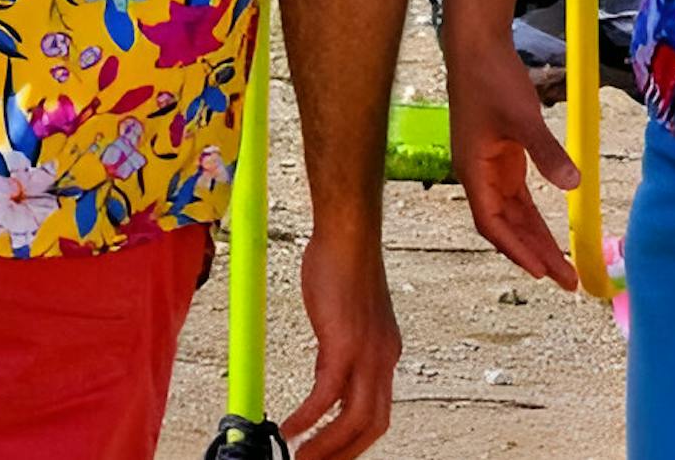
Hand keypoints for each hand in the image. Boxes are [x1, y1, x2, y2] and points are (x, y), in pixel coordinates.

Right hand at [286, 231, 399, 458]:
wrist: (347, 236)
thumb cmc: (343, 267)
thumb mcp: (345, 320)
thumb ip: (338, 352)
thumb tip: (323, 380)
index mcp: (385, 354)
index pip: (377, 412)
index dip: (355, 440)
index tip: (331, 453)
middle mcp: (383, 359)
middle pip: (373, 426)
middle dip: (344, 453)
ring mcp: (367, 353)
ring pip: (355, 420)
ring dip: (327, 447)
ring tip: (301, 459)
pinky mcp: (344, 344)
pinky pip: (327, 396)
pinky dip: (309, 418)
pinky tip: (289, 429)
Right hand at [443, 35, 581, 286]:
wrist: (476, 47)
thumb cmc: (492, 79)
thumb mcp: (523, 116)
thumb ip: (547, 152)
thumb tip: (573, 184)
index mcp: (473, 171)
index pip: (493, 224)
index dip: (517, 249)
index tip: (543, 272)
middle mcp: (477, 175)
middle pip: (506, 226)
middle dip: (534, 253)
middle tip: (566, 279)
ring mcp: (487, 166)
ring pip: (512, 213)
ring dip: (534, 238)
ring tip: (561, 266)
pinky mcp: (500, 154)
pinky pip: (516, 195)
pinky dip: (531, 214)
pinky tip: (547, 230)